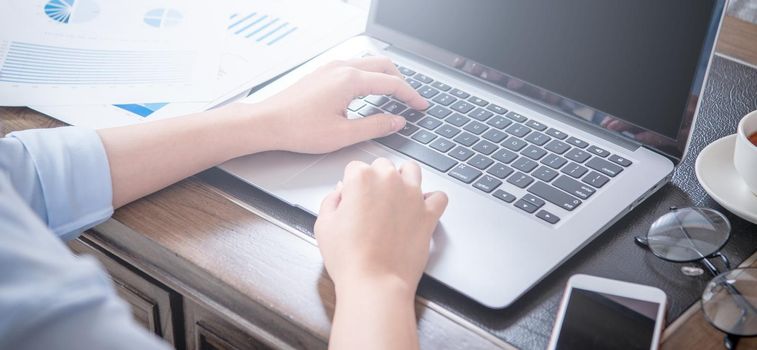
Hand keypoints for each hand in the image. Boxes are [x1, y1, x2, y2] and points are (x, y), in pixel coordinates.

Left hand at [252, 57, 428, 153]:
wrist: (267, 123)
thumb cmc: (298, 129)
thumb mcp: (343, 135)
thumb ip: (375, 126)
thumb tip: (396, 122)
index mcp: (350, 80)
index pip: (391, 83)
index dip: (411, 96)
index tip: (421, 106)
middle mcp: (341, 68)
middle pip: (384, 66)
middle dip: (402, 82)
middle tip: (412, 100)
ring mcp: (331, 68)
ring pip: (369, 64)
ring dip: (386, 77)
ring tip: (395, 96)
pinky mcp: (323, 74)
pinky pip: (354, 68)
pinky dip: (370, 77)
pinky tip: (369, 93)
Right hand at [314, 158, 447, 299]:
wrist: (375, 282)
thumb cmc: (349, 258)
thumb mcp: (324, 225)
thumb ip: (331, 201)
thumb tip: (340, 193)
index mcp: (361, 178)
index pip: (355, 168)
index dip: (351, 185)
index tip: (351, 200)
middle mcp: (389, 180)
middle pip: (383, 166)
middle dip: (377, 180)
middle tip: (371, 204)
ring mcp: (412, 195)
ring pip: (412, 170)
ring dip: (404, 179)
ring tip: (396, 198)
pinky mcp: (429, 214)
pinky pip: (439, 197)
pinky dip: (432, 200)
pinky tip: (421, 209)